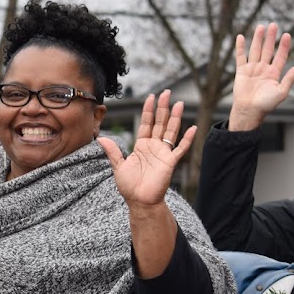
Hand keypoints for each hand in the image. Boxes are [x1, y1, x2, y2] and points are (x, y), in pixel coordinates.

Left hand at [98, 89, 194, 208]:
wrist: (140, 202)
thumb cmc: (130, 186)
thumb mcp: (118, 166)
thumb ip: (113, 151)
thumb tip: (101, 138)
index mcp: (142, 146)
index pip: (146, 123)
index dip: (148, 110)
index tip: (150, 97)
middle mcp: (154, 147)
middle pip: (160, 123)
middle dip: (162, 108)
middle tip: (166, 92)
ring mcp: (163, 153)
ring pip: (171, 131)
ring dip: (175, 118)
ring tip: (179, 103)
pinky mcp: (170, 162)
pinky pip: (180, 149)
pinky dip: (187, 139)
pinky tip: (193, 128)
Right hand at [228, 23, 293, 130]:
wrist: (249, 111)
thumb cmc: (266, 105)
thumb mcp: (281, 92)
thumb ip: (290, 79)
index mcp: (274, 73)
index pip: (280, 56)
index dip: (283, 46)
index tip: (287, 35)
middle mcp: (264, 69)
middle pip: (268, 50)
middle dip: (271, 38)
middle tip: (273, 25)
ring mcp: (252, 69)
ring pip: (255, 50)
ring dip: (257, 39)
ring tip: (261, 27)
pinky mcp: (241, 71)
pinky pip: (240, 56)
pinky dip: (240, 47)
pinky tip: (241, 36)